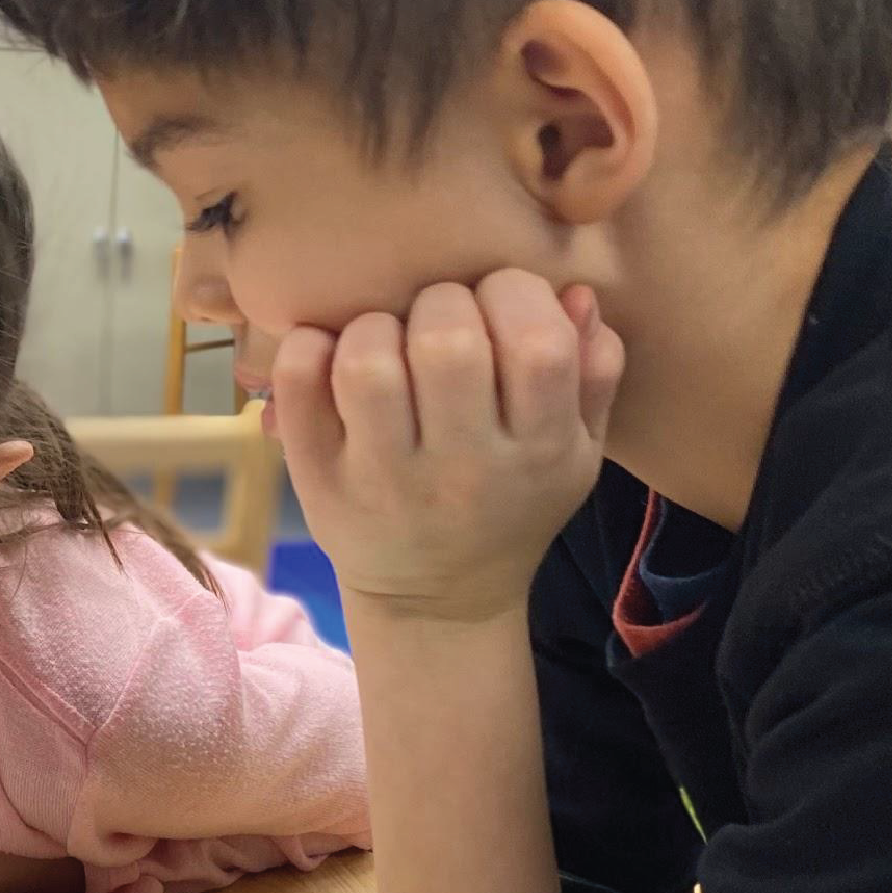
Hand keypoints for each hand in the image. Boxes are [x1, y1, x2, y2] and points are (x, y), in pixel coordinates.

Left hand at [270, 271, 623, 622]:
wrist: (435, 599)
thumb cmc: (510, 505)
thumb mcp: (574, 452)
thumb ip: (592, 372)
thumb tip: (575, 293)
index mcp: (537, 451)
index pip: (538, 345)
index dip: (516, 296)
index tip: (498, 304)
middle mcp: (459, 467)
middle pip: (447, 342)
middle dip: (443, 303)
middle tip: (439, 322)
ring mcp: (380, 476)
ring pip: (367, 362)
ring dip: (376, 326)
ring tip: (388, 341)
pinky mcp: (317, 477)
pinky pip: (299, 386)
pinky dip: (308, 348)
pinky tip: (333, 353)